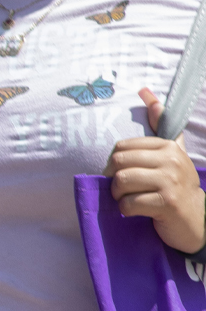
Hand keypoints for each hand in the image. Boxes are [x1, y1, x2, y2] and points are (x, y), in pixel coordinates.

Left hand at [106, 88, 205, 252]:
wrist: (196, 220)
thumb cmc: (175, 185)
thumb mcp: (170, 152)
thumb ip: (159, 123)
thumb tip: (144, 90)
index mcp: (167, 147)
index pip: (121, 148)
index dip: (114, 164)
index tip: (124, 174)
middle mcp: (171, 160)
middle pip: (119, 163)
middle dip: (113, 179)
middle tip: (123, 189)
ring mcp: (171, 181)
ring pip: (122, 182)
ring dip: (119, 196)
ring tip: (129, 199)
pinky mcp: (167, 203)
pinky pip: (129, 203)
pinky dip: (126, 210)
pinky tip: (136, 211)